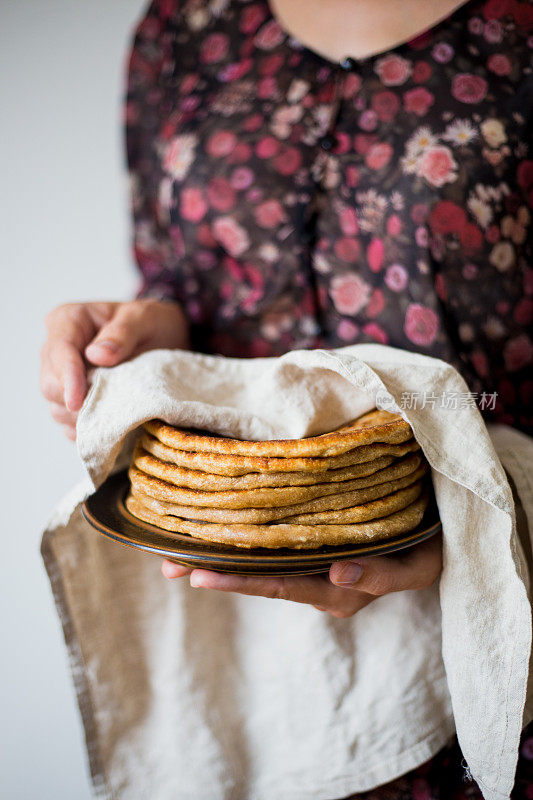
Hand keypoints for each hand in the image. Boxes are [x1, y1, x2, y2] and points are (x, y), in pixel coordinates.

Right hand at [40, 299, 188, 439]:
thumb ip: (122, 333)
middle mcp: (57, 348)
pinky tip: (106, 426)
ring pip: (56, 406)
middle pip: (50, 384)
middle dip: (75, 401)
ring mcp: (60, 375)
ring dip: (81, 417)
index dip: (67, 378)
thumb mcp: (143, 319)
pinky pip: (67, 420)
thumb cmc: (148, 323)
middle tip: (108, 411)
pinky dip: (85, 427)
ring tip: (112, 418)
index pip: (59, 352)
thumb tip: (96, 355)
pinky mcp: (69, 396)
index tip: (77, 401)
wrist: (159, 337)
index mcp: (68, 321)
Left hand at [161, 532, 442, 616]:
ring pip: (264, 563)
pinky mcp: (315, 543)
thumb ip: (383, 574)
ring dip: (221, 557)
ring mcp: (316, 563)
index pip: (281, 585)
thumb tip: (337, 574)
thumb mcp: (419, 564)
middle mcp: (321, 581)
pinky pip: (276, 547)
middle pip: (261, 579)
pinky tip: (214, 530)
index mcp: (341, 589)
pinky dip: (244, 540)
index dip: (240, 580)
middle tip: (167, 564)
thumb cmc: (432, 544)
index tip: (199, 573)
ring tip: (174, 552)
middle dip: (215, 572)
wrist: (439, 523)